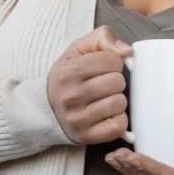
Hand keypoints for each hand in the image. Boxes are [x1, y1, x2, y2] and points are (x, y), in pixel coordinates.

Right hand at [47, 26, 131, 144]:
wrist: (46, 107)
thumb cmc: (68, 76)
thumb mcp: (78, 49)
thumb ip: (103, 37)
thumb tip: (127, 52)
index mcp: (69, 71)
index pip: (113, 60)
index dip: (113, 62)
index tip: (102, 68)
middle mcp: (71, 96)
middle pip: (118, 82)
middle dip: (115, 81)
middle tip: (104, 84)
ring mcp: (77, 119)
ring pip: (120, 104)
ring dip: (117, 100)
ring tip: (104, 98)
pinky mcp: (85, 136)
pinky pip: (118, 126)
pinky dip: (118, 120)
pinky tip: (107, 114)